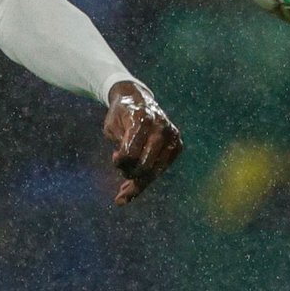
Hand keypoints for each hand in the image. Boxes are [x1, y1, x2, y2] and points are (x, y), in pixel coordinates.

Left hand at [102, 80, 181, 203]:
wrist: (138, 99)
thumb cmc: (121, 115)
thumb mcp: (112, 127)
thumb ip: (120, 149)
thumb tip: (126, 175)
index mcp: (141, 119)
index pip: (130, 154)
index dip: (119, 162)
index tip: (115, 156)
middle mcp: (160, 127)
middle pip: (144, 166)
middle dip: (128, 172)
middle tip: (120, 167)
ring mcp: (172, 136)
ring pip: (154, 172)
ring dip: (137, 183)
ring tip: (124, 191)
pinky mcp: (178, 145)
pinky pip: (162, 170)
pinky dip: (147, 180)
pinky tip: (134, 185)